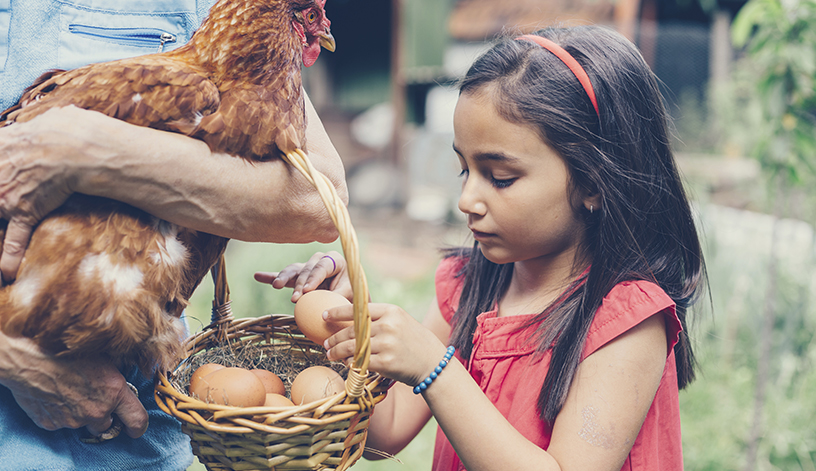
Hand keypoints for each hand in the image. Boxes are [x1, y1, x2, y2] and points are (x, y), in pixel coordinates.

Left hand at [0, 107, 94, 282]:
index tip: (0, 185)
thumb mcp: (43, 119)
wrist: (79, 149)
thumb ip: (34, 125)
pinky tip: (6, 272)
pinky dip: (9, 257)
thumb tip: (57, 117)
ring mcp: (7, 195)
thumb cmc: (66, 130)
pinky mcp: (24, 211)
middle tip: (2, 203)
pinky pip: (14, 237)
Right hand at [0, 333, 148, 437]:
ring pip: (83, 424)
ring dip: (82, 414)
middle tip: (94, 398)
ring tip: (71, 392)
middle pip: (108, 425)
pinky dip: (61, 413)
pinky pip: (62, 422)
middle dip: (105, 416)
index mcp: (114, 392)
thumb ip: (117, 374)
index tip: (136, 429)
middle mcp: (97, 410)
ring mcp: (73, 420)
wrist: (30, 358)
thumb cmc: (68, 350)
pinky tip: (55, 395)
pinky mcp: (52, 424)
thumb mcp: (104, 356)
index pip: (137, 420)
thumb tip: (127, 378)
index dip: (138, 427)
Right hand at [254, 250, 351, 301]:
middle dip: (299, 284)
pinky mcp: (298, 276)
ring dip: (284, 278)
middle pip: (306, 269)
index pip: (322, 267)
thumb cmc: (352, 296)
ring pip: (293, 270)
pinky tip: (258, 276)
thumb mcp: (350, 296)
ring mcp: (307, 267)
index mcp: (335, 260)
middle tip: (295, 298)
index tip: (307, 291)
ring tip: (276, 285)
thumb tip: (326, 309)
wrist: (348, 298)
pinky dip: (271, 276)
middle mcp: (320, 260)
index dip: (314, 278)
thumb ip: (339, 298)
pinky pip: (283, 276)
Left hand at [323, 303, 447, 386]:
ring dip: (337, 351)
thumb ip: (379, 319)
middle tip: (325, 342)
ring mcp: (387, 344)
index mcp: (391, 311)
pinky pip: (360, 363)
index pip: (357, 309)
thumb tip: (350, 320)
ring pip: (352, 347)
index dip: (338, 312)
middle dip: (334, 337)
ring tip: (330, 354)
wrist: (433, 363)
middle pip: (352, 330)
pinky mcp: (385, 363)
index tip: (325, 315)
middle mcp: (388, 325)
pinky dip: (350, 364)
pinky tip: (345, 364)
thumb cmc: (414, 342)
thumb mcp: (400, 321)